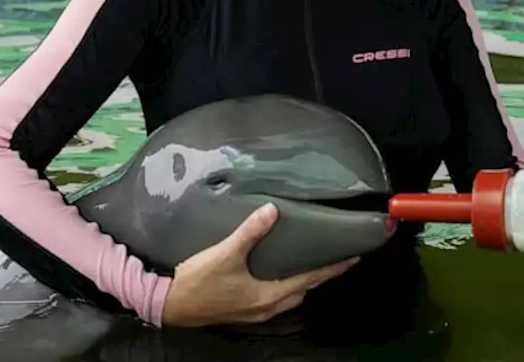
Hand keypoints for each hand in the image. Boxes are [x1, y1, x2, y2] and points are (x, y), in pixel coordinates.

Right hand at [160, 203, 358, 326]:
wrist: (170, 304)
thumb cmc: (200, 280)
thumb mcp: (225, 252)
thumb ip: (250, 231)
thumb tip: (273, 210)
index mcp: (268, 296)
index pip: (310, 279)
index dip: (332, 268)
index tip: (353, 257)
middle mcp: (266, 308)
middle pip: (303, 292)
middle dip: (320, 276)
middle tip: (334, 259)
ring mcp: (254, 313)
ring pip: (289, 298)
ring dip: (301, 283)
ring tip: (309, 263)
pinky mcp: (243, 312)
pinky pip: (274, 300)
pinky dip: (284, 288)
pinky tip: (278, 275)